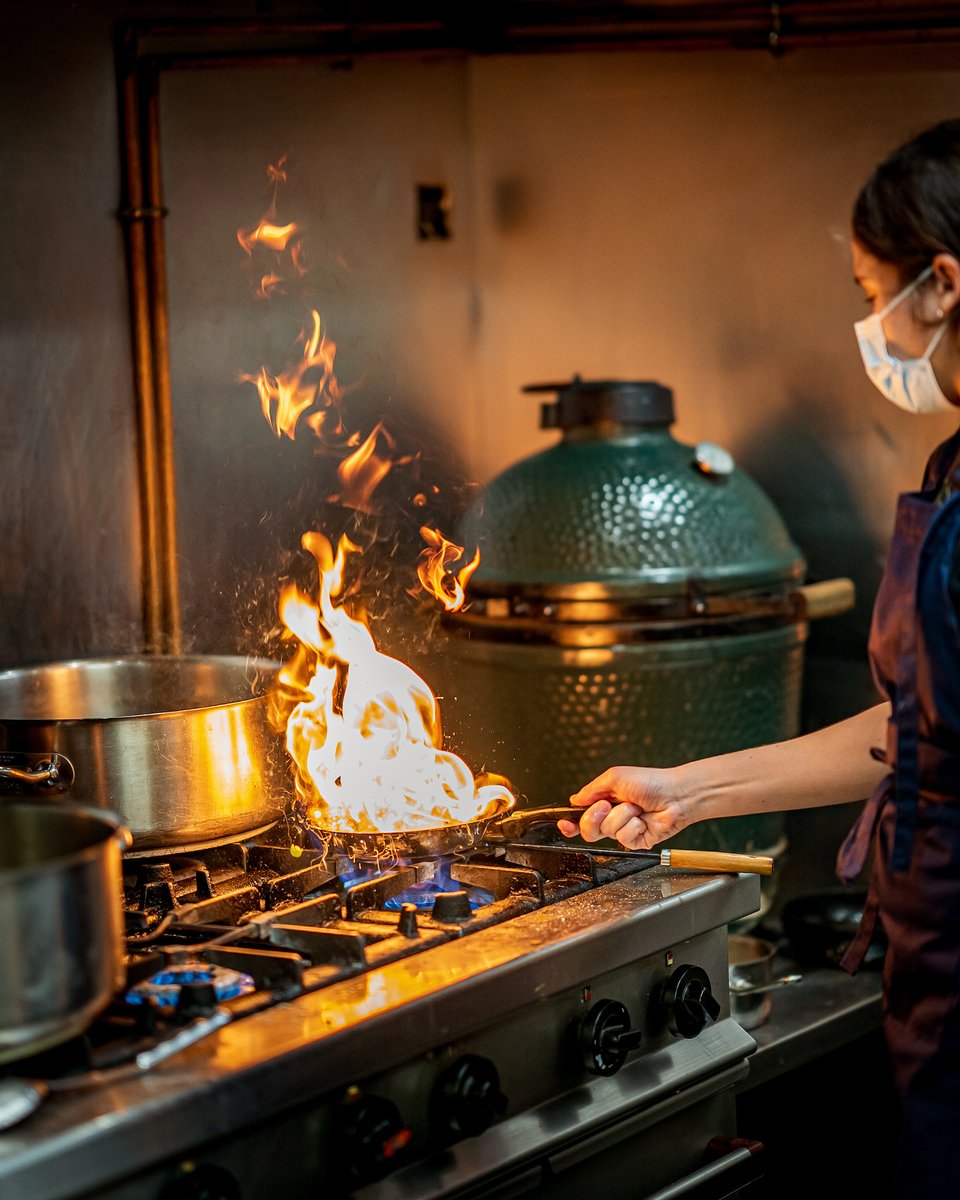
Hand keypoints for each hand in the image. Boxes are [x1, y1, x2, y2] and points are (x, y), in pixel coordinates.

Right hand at [557, 765, 689, 849]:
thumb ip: (591, 790)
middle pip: (588, 829)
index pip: (580, 816)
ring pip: (607, 832)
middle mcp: (612, 817)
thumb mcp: (614, 778)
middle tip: (606, 805)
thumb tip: (574, 800)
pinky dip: (633, 826)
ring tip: (635, 807)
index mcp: (604, 801)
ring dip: (621, 817)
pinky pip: (624, 839)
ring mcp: (624, 830)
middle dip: (594, 817)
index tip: (564, 823)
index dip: (569, 823)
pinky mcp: (636, 840)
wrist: (674, 795)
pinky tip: (643, 819)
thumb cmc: (649, 781)